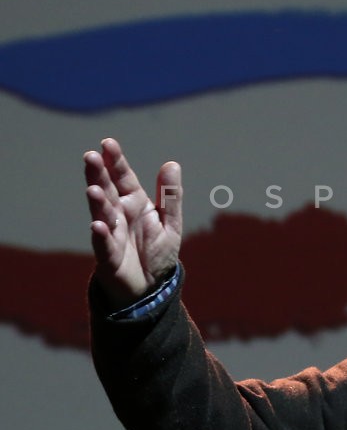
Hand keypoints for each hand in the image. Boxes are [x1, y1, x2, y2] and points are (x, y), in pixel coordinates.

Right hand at [83, 138, 182, 309]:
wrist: (152, 286)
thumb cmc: (157, 251)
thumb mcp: (170, 222)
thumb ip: (170, 195)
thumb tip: (172, 164)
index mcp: (134, 203)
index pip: (123, 177)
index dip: (116, 161)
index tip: (107, 143)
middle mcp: (119, 215)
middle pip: (107, 191)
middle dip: (98, 175)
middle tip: (90, 157)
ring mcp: (111, 234)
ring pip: (102, 215)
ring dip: (98, 203)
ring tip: (93, 189)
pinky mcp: (109, 257)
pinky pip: (104, 245)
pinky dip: (101, 236)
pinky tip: (97, 225)